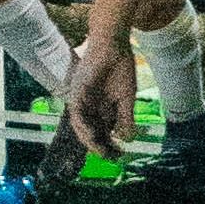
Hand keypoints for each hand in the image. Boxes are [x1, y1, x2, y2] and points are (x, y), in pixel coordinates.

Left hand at [49, 35, 135, 185]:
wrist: (115, 46)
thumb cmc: (121, 68)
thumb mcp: (126, 98)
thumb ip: (126, 117)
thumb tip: (128, 138)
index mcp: (102, 108)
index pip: (102, 131)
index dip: (109, 144)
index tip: (120, 155)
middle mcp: (90, 106)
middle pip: (91, 131)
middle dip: (99, 146)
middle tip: (110, 157)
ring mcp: (82, 99)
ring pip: (80, 125)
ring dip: (89, 139)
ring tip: (100, 150)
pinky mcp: (76, 91)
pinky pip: (76, 112)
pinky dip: (82, 124)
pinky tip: (90, 133)